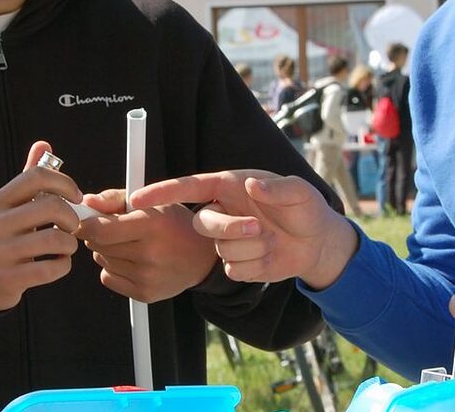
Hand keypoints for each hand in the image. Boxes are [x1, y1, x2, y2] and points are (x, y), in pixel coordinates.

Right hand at [0, 141, 84, 310]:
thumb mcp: (11, 206)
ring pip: (56, 240)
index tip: (76, 197)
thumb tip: (44, 144)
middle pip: (52, 207)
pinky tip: (58, 263)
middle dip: (72, 217)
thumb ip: (28, 178)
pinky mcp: (8, 279)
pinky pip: (51, 269)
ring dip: (70, 244)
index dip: (65, 183)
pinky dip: (63, 266)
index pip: (36, 176)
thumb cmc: (5, 236)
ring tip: (65, 246)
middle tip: (72, 226)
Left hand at [77, 190, 216, 302]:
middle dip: (97, 235)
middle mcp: (151, 253)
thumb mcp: (152, 201)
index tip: (84, 220)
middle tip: (115, 229)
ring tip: (131, 244)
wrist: (202, 257)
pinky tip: (133, 261)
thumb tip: (87, 202)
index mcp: (153, 224)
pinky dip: (113, 269)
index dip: (85, 224)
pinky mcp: (145, 294)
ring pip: (101, 261)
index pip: (99, 230)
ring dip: (107, 251)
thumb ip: (115, 199)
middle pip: (97, 245)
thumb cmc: (174, 224)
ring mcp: (148, 277)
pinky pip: (108, 278)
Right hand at [129, 171, 356, 289]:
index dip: (162, 192)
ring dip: (252, 248)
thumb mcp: (299, 192)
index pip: (188, 187)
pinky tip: (270, 256)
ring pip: (221, 249)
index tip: (137, 198)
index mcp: (229, 187)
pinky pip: (234, 269)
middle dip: (229, 228)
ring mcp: (226, 241)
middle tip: (259, 228)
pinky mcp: (235, 264)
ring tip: (273, 240)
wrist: (317, 243)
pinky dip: (257, 265)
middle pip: (202, 222)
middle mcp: (222, 212)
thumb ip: (277, 188)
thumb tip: (251, 185)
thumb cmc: (305, 209)